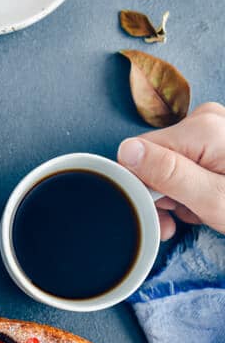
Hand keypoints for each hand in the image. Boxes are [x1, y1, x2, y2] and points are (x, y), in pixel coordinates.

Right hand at [117, 102, 224, 239]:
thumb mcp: (212, 200)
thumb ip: (168, 174)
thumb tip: (126, 152)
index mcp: (202, 129)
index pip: (140, 153)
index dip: (141, 188)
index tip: (157, 215)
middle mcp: (205, 119)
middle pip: (155, 158)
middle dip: (160, 194)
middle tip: (178, 224)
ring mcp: (213, 127)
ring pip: (169, 163)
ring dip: (176, 194)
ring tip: (198, 214)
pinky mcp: (218, 138)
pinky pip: (187, 161)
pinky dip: (190, 186)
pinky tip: (203, 201)